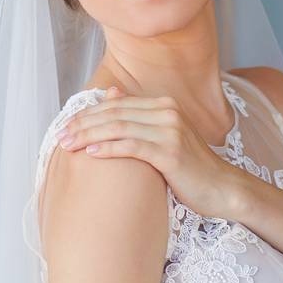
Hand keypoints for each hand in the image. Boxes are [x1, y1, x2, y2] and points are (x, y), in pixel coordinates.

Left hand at [57, 88, 239, 217]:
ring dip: (88, 135)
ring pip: (119, 127)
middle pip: (114, 112)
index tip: (65, 124)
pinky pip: (132, 146)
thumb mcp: (165, 137)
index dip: (88, 112)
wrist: (222, 188)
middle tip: (59, 135)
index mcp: (164, 105)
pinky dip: (108, 149)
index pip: (117, 104)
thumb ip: (140, 118)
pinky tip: (90, 154)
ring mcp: (171, 131)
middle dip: (83, 123)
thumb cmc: (190, 168)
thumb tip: (113, 93)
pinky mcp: (171, 153)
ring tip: (67, 145)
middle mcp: (168, 112)